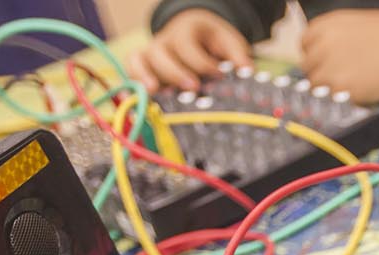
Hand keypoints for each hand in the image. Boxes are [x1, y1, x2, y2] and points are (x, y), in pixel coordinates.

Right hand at [130, 9, 251, 91]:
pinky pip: (131, 72)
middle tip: (193, 87)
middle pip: (160, 54)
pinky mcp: (145, 69)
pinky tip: (139, 100)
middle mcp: (164, 41)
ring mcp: (151, 54)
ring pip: (140, 61)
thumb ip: (237, 55)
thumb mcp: (229, 41)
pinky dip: (133, 84)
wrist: (195, 34)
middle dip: (175, 71)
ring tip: (154, 92)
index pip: (186, 45)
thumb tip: (247, 72)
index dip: (201, 61)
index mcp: (185, 30)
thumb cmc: (212, 41)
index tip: (219, 73)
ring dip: (145, 77)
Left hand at [300, 9, 378, 105]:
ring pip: (316, 86)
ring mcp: (330, 70)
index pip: (305, 43)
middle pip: (308, 66)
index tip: (323, 60)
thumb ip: (336, 36)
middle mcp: (323, 46)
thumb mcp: (358, 24)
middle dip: (321, 71)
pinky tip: (358, 91)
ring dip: (328, 87)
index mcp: (326, 25)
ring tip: (349, 84)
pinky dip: (342, 98)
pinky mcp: (342, 91)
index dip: (316, 53)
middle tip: (338, 75)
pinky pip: (332, 99)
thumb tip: (328, 50)